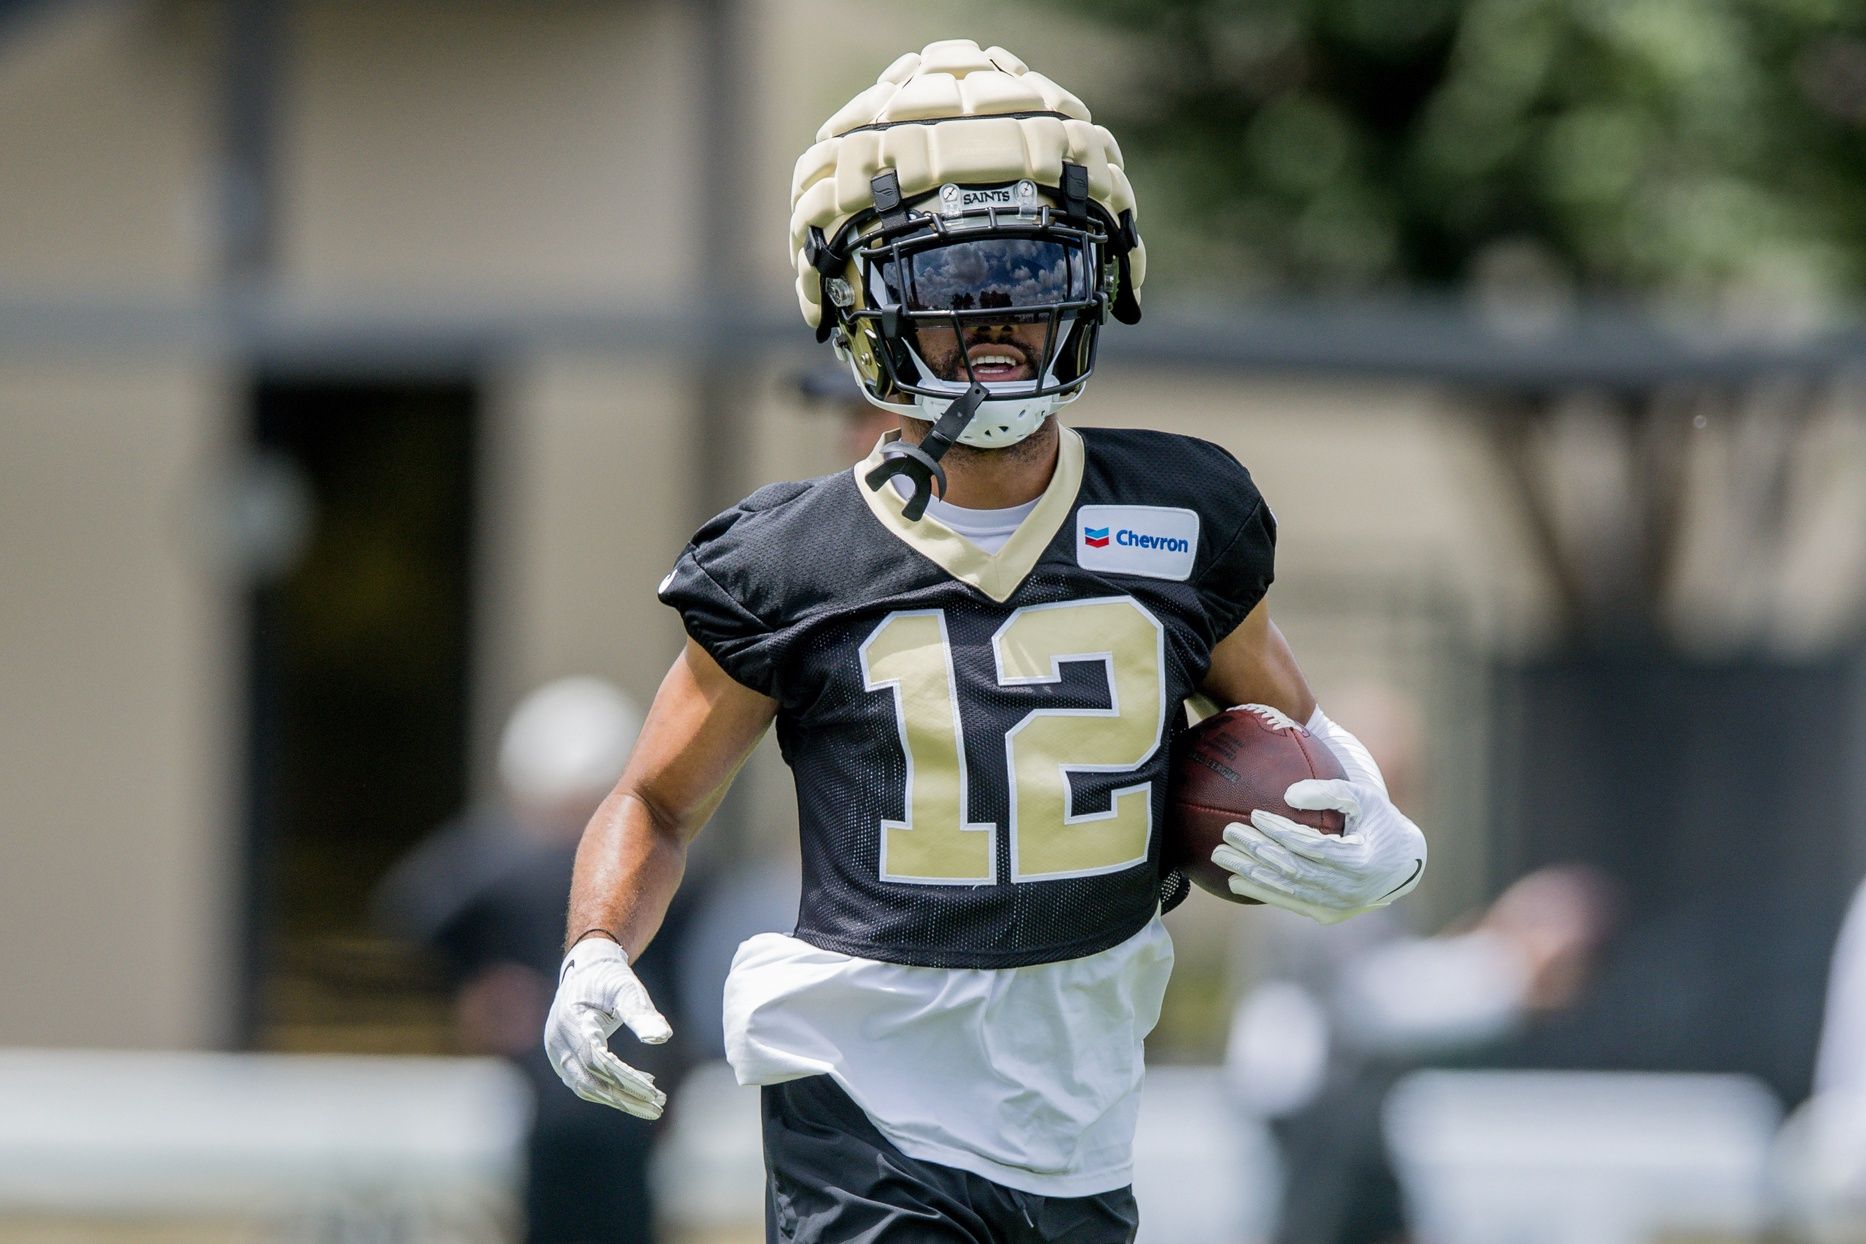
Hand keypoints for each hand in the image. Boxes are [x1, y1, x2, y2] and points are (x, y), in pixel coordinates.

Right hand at [543, 937, 671, 1118]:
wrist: (584, 969)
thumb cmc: (609, 978)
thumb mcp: (626, 989)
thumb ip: (641, 1013)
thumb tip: (662, 1038)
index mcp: (572, 1021)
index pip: (598, 1060)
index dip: (625, 1078)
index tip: (654, 1092)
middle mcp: (558, 1041)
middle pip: (590, 1080)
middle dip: (625, 1097)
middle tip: (658, 1107)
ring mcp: (557, 1052)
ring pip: (585, 1087)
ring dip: (619, 1098)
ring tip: (653, 1103)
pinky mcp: (562, 1059)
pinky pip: (584, 1082)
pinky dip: (610, 1089)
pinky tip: (639, 1086)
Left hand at [1210, 779, 1425, 923]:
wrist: (1401, 866)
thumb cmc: (1379, 823)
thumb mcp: (1364, 798)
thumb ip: (1330, 791)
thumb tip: (1287, 794)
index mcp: (1361, 861)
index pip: (1312, 847)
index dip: (1282, 832)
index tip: (1255, 814)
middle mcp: (1349, 890)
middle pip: (1293, 870)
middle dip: (1257, 851)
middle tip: (1228, 832)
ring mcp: (1337, 907)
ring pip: (1286, 889)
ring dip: (1250, 873)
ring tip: (1220, 854)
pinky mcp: (1327, 915)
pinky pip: (1288, 902)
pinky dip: (1260, 892)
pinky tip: (1234, 880)